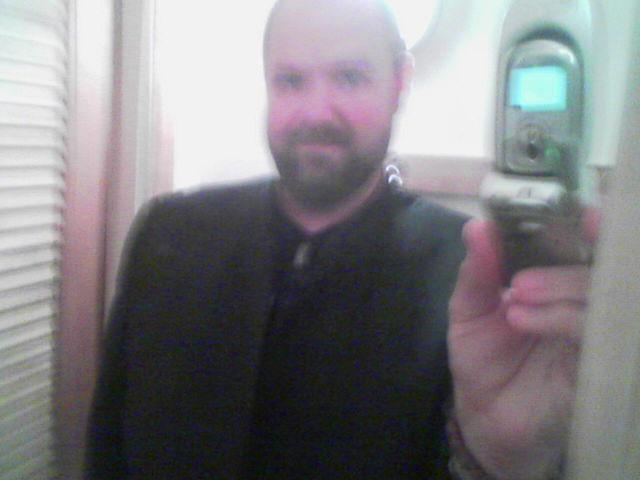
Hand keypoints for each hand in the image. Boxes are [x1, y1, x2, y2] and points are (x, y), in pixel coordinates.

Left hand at [448, 211, 598, 478]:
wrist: (484, 416)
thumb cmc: (484, 358)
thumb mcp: (470, 310)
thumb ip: (477, 271)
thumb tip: (478, 226)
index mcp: (560, 283)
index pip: (587, 247)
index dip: (593, 226)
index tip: (580, 212)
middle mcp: (586, 304)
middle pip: (603, 269)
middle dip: (563, 268)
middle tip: (518, 281)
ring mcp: (597, 334)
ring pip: (605, 296)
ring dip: (560, 290)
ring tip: (514, 300)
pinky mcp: (599, 366)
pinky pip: (598, 333)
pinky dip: (561, 318)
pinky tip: (522, 320)